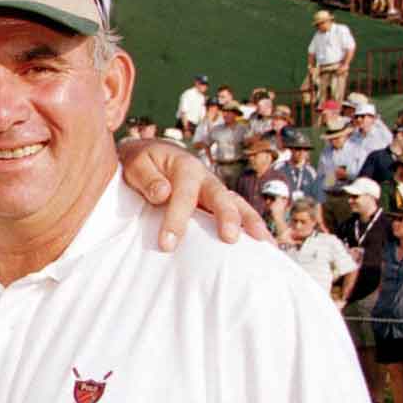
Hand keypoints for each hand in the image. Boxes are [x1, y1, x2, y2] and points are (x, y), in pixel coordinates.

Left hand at [116, 138, 270, 249]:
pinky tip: (266, 246)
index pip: (183, 195)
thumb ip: (147, 178)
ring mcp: (215, 191)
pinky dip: (252, 228)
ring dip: (251, 223)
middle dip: (227, 217)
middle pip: (221, 197)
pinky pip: (239, 213)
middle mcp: (205, 178)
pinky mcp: (219, 204)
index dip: (176, 220)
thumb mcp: (136, 164)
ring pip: (237, 205)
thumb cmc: (141, 163)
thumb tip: (163, 193)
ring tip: (265, 244)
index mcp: (184, 167)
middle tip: (230, 238)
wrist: (150, 156)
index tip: (167, 244)